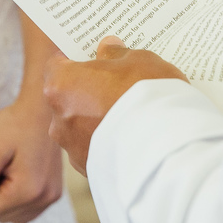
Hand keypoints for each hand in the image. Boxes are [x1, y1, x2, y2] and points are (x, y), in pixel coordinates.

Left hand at [0, 94, 63, 222]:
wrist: (43, 107)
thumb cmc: (15, 122)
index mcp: (27, 190)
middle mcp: (44, 198)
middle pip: (1, 217)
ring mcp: (52, 196)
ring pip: (14, 216)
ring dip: (1, 201)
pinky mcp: (55, 192)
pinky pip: (28, 209)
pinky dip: (14, 200)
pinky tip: (8, 177)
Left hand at [42, 36, 187, 175]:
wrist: (165, 149)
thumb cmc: (147, 96)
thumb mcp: (138, 60)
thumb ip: (117, 54)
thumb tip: (107, 51)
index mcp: (61, 86)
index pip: (57, 65)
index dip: (74, 59)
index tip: (91, 56)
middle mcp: (59, 120)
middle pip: (69, 98)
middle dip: (89, 90)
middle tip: (116, 82)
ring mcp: (73, 150)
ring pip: (81, 127)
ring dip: (98, 119)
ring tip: (130, 113)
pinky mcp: (91, 171)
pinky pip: (97, 149)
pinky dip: (109, 142)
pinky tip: (133, 136)